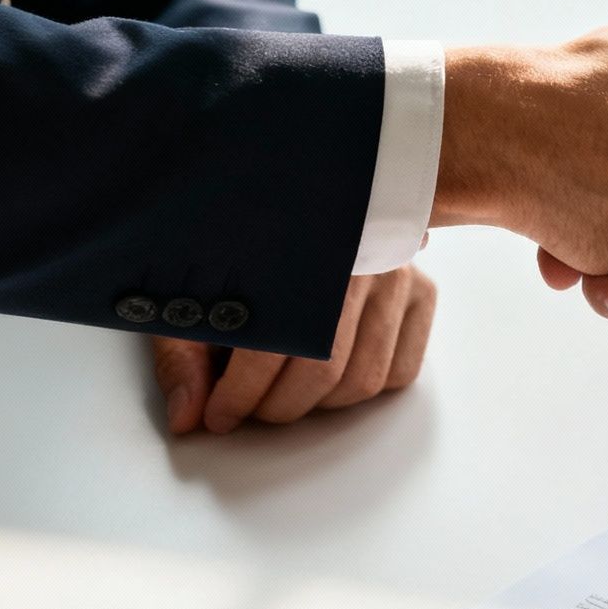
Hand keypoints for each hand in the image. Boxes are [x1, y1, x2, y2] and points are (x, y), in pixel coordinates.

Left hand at [152, 266, 435, 434]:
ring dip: (319, 406)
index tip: (217, 415)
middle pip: (323, 371)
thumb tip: (187, 415)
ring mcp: (398, 276)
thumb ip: (184, 352)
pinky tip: (329, 374)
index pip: (273, 348)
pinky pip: (399, 372)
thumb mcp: (200, 286)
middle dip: (277, 407)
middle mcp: (359, 260)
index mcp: (296, 248)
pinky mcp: (423, 292)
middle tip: (247, 411)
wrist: (309, 193)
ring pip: (364, 380)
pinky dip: (362, 389)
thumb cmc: (251, 245)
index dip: (241, 394)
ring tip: (284, 394)